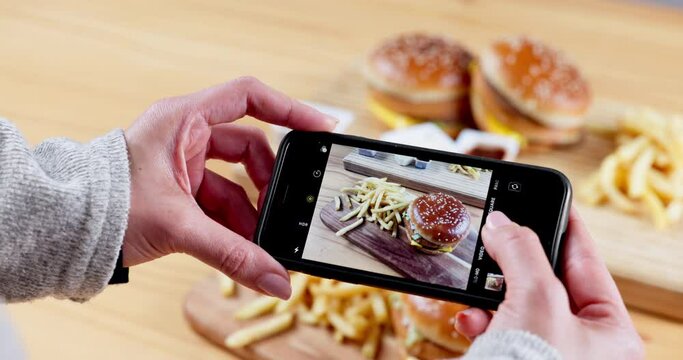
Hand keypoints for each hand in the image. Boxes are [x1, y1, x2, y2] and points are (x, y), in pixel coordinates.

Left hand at [122, 77, 335, 299]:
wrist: (65, 232)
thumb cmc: (105, 208)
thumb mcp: (178, 226)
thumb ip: (232, 254)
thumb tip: (276, 279)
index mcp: (182, 121)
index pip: (248, 98)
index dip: (289, 109)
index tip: (321, 129)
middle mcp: (185, 135)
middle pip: (249, 145)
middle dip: (268, 180)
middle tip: (285, 206)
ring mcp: (183, 163)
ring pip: (235, 178)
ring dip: (252, 209)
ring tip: (261, 239)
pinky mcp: (180, 189)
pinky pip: (220, 200)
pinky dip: (234, 222)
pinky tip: (243, 246)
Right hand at [454, 209, 643, 358]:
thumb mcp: (537, 302)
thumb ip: (522, 253)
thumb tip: (500, 222)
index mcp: (608, 330)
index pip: (587, 262)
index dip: (565, 225)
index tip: (547, 198)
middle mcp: (581, 344)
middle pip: (546, 281)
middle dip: (514, 261)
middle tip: (495, 232)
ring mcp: (545, 355)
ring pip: (516, 305)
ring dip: (489, 293)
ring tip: (474, 281)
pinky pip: (497, 331)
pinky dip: (479, 321)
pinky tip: (468, 320)